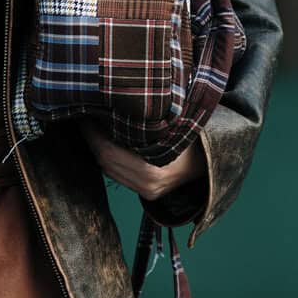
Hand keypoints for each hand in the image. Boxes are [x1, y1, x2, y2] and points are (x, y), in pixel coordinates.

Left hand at [82, 124, 205, 208]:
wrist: (214, 162)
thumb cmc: (195, 137)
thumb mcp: (174, 125)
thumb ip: (147, 121)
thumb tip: (117, 103)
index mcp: (153, 171)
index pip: (108, 151)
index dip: (93, 133)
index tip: (86, 114)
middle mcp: (148, 186)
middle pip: (105, 161)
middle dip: (91, 139)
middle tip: (83, 117)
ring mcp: (147, 192)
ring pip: (108, 169)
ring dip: (96, 148)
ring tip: (90, 127)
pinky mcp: (146, 193)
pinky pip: (117, 175)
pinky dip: (107, 158)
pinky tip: (103, 142)